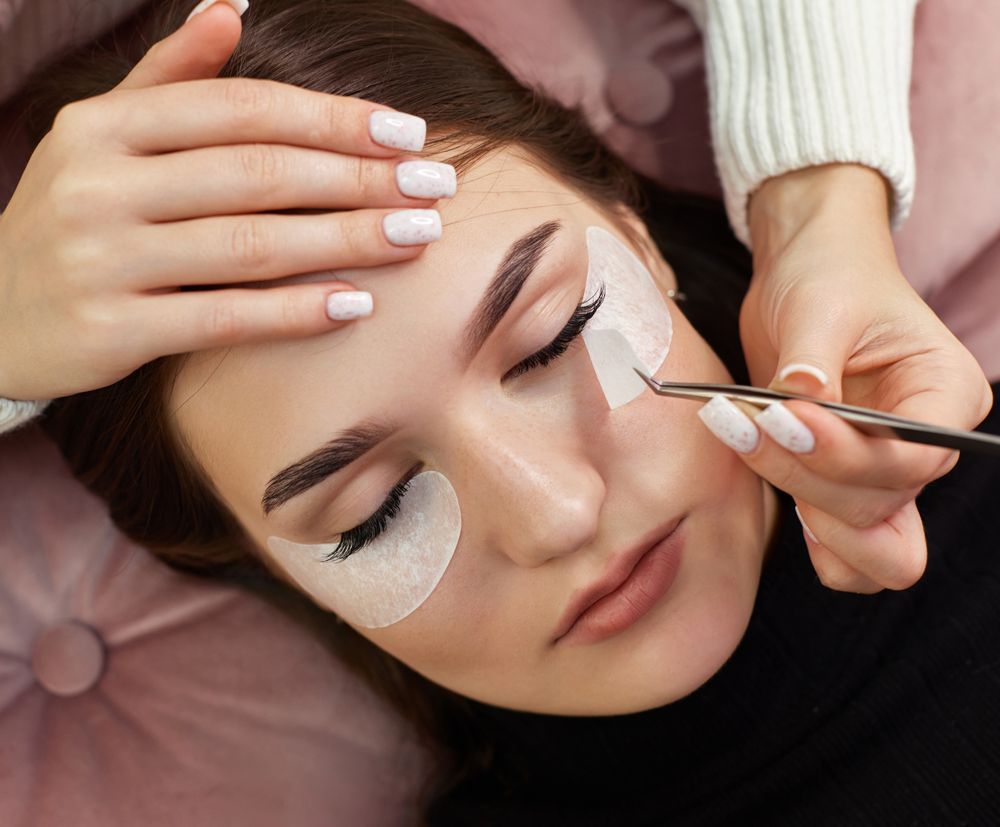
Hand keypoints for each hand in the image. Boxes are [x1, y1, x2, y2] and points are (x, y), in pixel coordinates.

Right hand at [0, 2, 449, 401]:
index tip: (407, 132)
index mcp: (105, 127)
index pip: (241, 111)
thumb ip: (168, 78)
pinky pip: (223, 317)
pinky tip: (356, 304)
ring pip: (250, 244)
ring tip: (417, 238)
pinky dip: (294, 311)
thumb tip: (231, 6)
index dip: (331, 119)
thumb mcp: (101, 138)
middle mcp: (99, 185)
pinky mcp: (111, 330)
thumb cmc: (71, 219)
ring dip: (346, 240)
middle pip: (258, 173)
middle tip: (436, 187)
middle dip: (359, 178)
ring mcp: (101, 259)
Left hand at [734, 164, 992, 592]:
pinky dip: (813, 540)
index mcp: (946, 394)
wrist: (803, 278)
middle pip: (882, 505)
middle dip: (809, 477)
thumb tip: (798, 398)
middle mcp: (925, 445)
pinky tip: (773, 493)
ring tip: (747, 441)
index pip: (914, 458)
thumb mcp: (820, 305)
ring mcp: (884, 471)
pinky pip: (844, 548)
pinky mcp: (841, 483)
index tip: (786, 418)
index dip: (846, 454)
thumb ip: (812, 360)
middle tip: (747, 424)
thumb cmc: (828, 277)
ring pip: (868, 542)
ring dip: (804, 506)